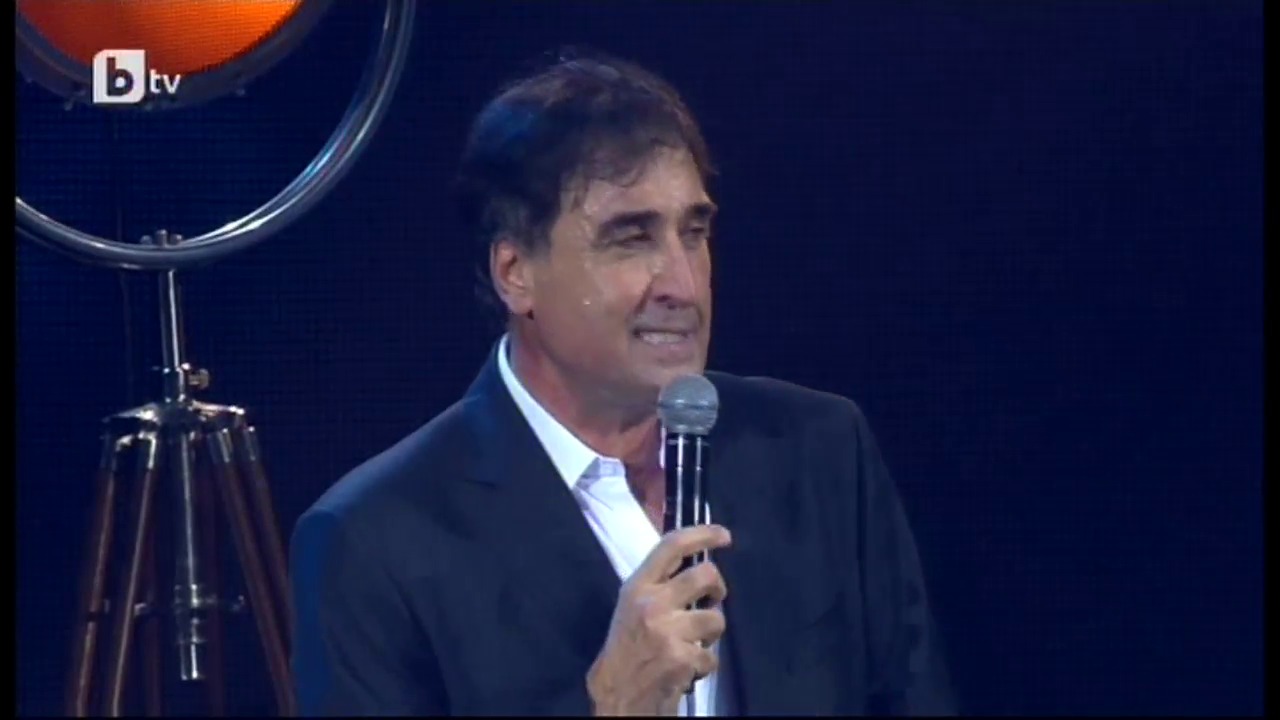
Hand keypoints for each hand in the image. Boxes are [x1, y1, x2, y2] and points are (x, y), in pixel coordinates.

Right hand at [586, 524, 731, 715]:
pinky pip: (711, 656)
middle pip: (705, 575)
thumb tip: (694, 569)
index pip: (672, 546)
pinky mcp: (682, 658)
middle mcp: (652, 603)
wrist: (617, 696)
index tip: (723, 535)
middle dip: (718, 588)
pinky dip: (704, 665)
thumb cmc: (625, 651)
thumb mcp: (631, 608)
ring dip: (711, 634)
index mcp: (637, 587)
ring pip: (716, 619)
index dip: (702, 534)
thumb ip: (657, 587)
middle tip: (714, 599)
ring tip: (694, 643)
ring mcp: (668, 631)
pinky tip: (687, 669)